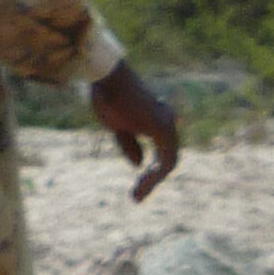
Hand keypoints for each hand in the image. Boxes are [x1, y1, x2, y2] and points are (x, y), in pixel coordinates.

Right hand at [88, 62, 180, 202]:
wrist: (105, 76)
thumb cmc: (107, 95)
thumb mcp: (116, 126)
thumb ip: (130, 144)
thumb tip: (140, 164)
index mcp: (159, 120)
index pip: (163, 153)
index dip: (152, 173)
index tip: (137, 190)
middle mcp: (168, 122)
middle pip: (168, 161)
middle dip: (152, 181)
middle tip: (136, 198)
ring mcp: (168, 126)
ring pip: (168, 164)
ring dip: (152, 182)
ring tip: (136, 195)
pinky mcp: (163, 130)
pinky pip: (165, 163)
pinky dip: (155, 177)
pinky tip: (142, 184)